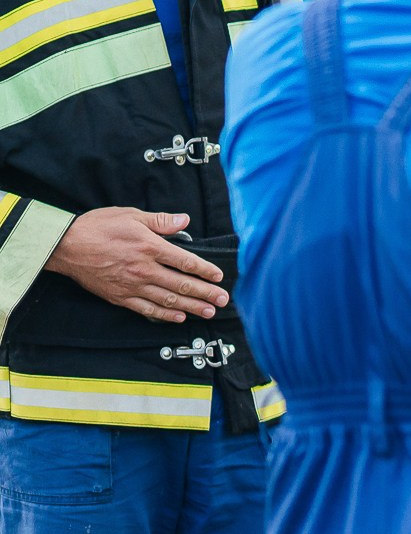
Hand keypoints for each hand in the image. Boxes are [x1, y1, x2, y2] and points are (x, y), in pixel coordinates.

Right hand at [46, 208, 227, 322]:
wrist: (64, 246)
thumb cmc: (97, 227)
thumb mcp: (131, 215)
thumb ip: (160, 220)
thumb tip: (184, 220)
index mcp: (150, 247)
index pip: (186, 262)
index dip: (205, 270)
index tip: (219, 277)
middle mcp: (144, 269)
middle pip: (182, 285)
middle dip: (205, 293)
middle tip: (222, 300)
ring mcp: (132, 286)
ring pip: (168, 300)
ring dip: (191, 307)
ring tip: (208, 312)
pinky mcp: (119, 297)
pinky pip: (147, 309)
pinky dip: (164, 315)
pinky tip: (178, 318)